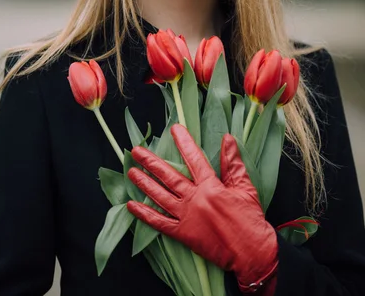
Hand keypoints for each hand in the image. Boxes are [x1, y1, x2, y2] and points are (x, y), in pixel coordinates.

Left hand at [127, 124, 277, 292]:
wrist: (252, 254)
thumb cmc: (250, 220)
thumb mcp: (245, 188)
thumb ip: (233, 163)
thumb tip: (227, 139)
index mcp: (212, 187)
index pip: (194, 159)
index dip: (184, 142)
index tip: (174, 129)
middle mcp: (196, 199)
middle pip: (170, 177)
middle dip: (151, 162)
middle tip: (136, 151)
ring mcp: (187, 217)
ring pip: (161, 197)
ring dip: (144, 183)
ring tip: (131, 172)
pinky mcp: (184, 235)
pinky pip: (160, 223)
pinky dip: (145, 215)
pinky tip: (132, 205)